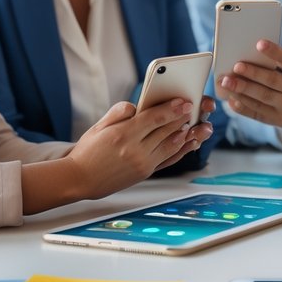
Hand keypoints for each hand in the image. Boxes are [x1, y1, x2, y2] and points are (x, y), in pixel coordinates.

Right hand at [66, 95, 213, 198]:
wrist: (80, 180)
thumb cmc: (88, 151)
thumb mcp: (99, 126)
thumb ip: (119, 112)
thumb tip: (137, 106)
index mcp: (123, 135)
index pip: (154, 118)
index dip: (172, 109)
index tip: (185, 102)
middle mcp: (135, 151)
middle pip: (166, 131)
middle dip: (184, 118)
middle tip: (198, 108)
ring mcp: (142, 164)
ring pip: (172, 145)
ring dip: (189, 134)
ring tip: (201, 124)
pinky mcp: (146, 173)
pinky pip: (169, 159)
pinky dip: (182, 150)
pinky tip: (191, 141)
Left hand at [219, 40, 281, 134]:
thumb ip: (280, 67)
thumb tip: (251, 57)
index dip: (274, 52)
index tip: (259, 43)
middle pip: (272, 81)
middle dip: (252, 73)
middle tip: (236, 66)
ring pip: (261, 97)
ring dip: (241, 89)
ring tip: (226, 82)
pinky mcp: (277, 120)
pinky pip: (257, 113)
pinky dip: (242, 106)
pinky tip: (231, 98)